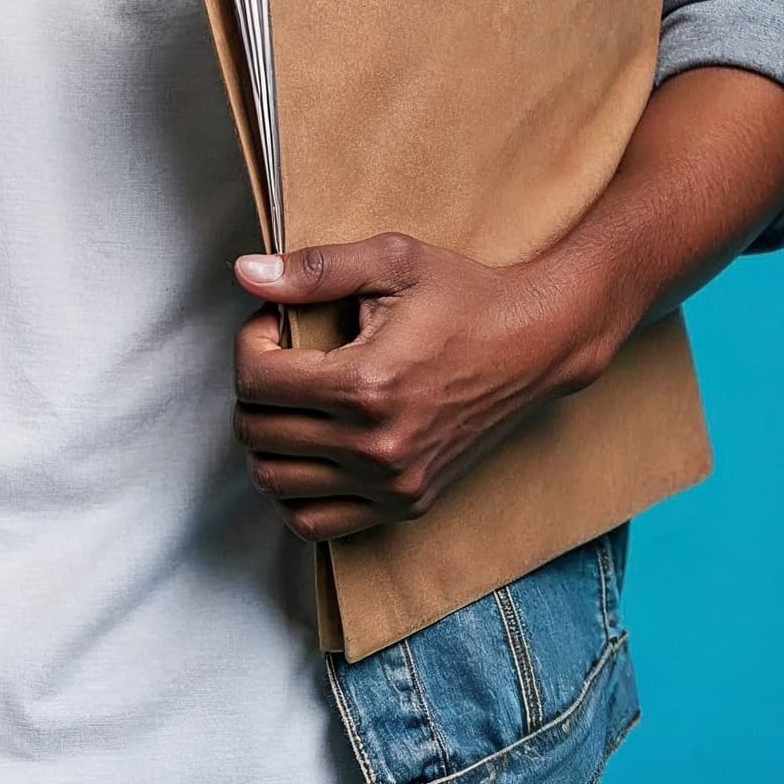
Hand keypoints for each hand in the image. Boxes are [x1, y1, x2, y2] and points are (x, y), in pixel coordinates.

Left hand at [230, 233, 603, 541]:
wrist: (537, 343)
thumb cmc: (465, 297)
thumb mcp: (394, 260)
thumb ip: (316, 270)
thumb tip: (245, 273)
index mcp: (367, 385)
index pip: (255, 381)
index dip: (250, 342)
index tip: (274, 324)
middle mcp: (376, 447)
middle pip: (256, 432)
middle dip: (254, 387)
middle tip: (284, 356)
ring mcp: (392, 484)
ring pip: (274, 482)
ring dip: (267, 438)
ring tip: (294, 400)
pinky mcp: (406, 504)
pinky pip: (315, 522)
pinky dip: (294, 489)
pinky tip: (309, 448)